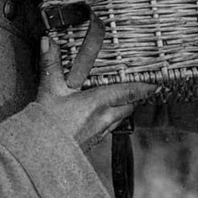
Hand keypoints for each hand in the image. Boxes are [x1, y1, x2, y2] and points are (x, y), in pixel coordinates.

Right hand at [36, 36, 157, 150]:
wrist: (39, 157)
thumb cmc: (45, 125)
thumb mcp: (48, 90)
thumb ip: (51, 64)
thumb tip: (48, 41)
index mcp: (97, 103)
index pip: (128, 92)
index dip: (145, 86)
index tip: (158, 81)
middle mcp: (103, 118)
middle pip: (129, 105)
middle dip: (135, 95)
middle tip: (139, 85)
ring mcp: (99, 132)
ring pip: (121, 117)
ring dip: (124, 107)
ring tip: (122, 96)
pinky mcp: (93, 142)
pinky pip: (110, 127)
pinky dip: (112, 118)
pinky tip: (102, 114)